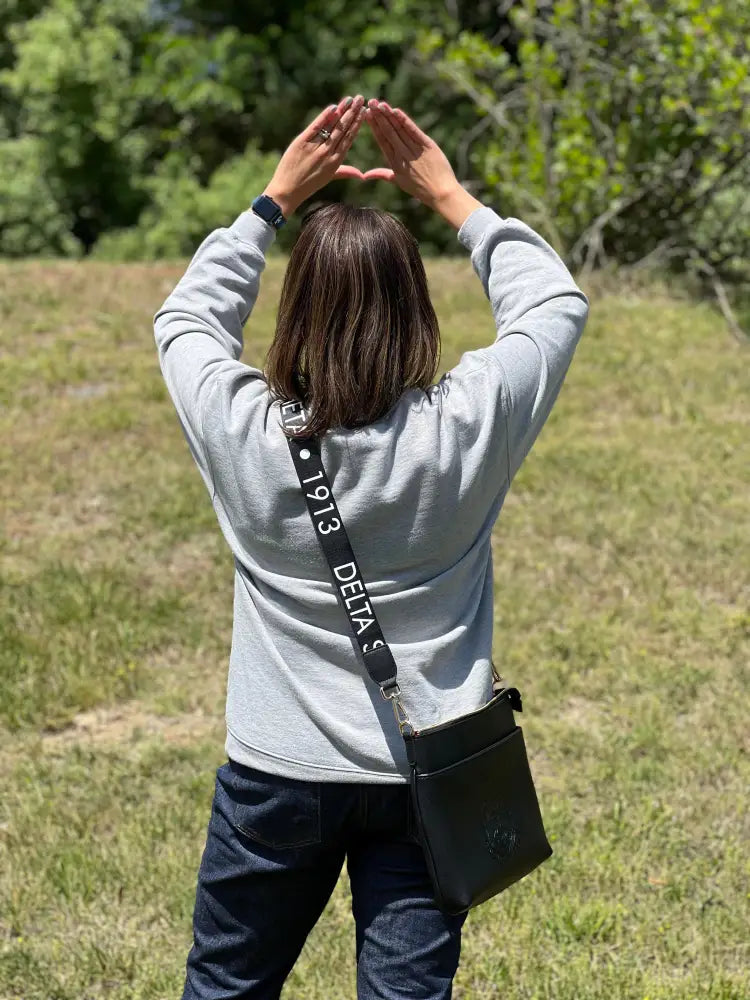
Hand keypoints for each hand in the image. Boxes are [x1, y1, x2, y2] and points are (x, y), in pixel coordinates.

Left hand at [263, 95, 366, 216]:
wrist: (287, 192)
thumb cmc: (307, 186)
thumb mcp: (328, 178)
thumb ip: (345, 172)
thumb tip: (361, 176)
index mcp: (335, 162)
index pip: (349, 138)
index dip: (357, 124)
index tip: (363, 112)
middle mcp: (327, 153)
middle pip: (343, 129)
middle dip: (353, 113)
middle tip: (360, 98)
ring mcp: (315, 148)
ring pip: (332, 127)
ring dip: (342, 111)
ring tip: (351, 99)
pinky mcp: (301, 143)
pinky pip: (316, 127)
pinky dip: (324, 117)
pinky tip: (333, 107)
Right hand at [362, 100, 460, 208]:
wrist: (441, 193)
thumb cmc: (420, 189)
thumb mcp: (399, 182)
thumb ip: (382, 174)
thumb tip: (365, 176)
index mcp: (395, 164)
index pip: (382, 141)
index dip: (374, 127)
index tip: (366, 115)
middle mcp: (403, 156)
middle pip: (388, 133)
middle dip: (378, 117)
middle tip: (370, 103)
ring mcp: (415, 151)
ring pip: (399, 130)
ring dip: (389, 115)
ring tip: (380, 103)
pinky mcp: (428, 146)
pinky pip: (414, 131)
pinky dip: (405, 121)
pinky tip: (396, 111)